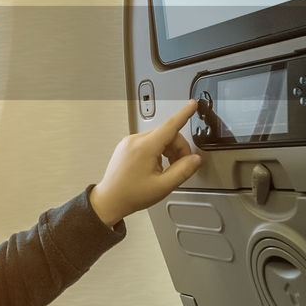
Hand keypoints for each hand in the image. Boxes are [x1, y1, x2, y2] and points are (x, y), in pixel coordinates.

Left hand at [89, 99, 201, 226]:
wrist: (109, 200)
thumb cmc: (131, 195)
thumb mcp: (163, 186)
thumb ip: (183, 171)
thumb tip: (195, 159)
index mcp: (145, 148)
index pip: (170, 125)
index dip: (184, 114)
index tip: (192, 104)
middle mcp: (135, 140)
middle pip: (167, 134)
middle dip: (178, 148)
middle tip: (180, 166)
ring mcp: (129, 142)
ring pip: (158, 138)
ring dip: (168, 150)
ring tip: (167, 169)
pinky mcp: (126, 146)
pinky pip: (148, 141)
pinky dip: (157, 151)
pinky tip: (156, 166)